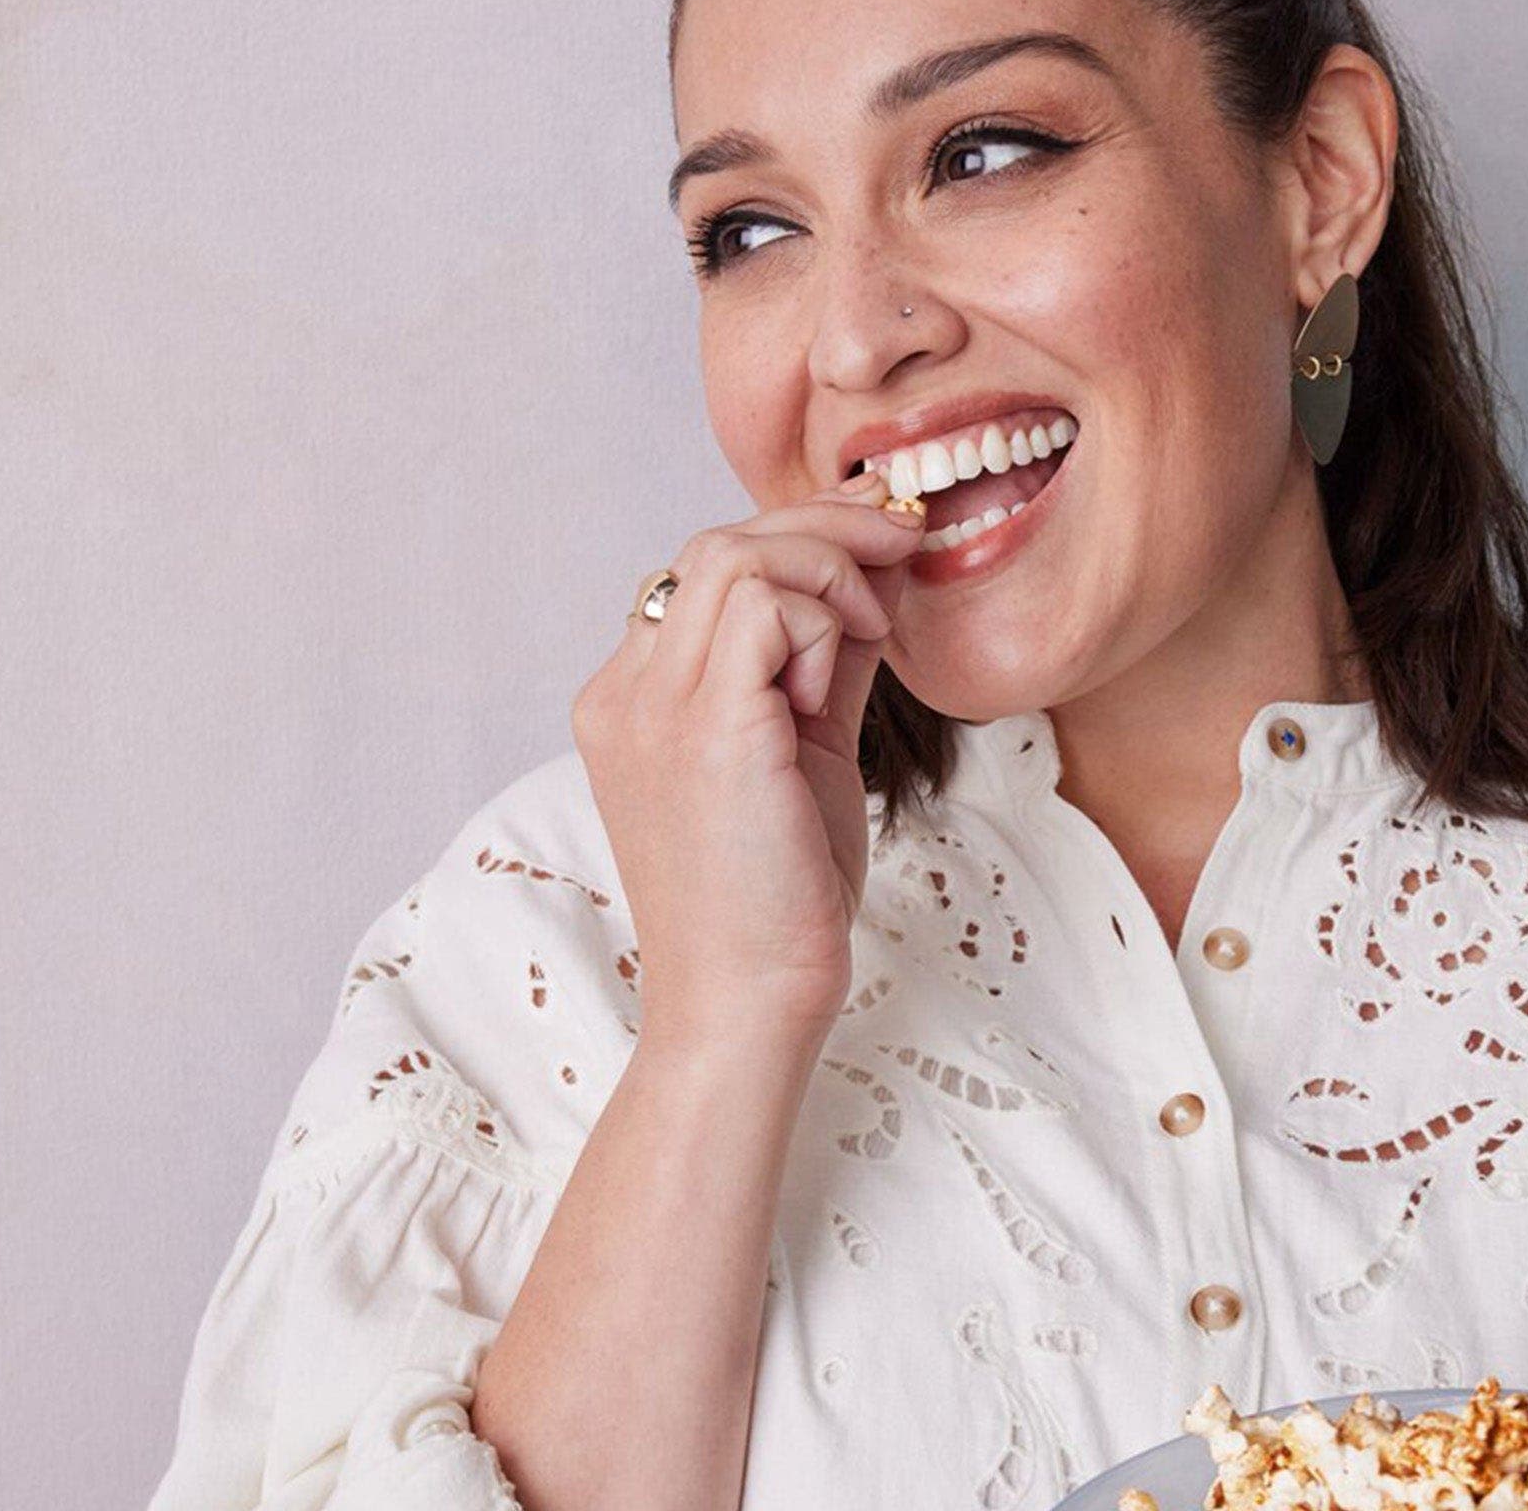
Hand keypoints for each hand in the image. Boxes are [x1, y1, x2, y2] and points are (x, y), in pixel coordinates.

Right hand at [571, 470, 924, 1052]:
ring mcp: (650, 705)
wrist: (750, 1002)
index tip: (880, 545)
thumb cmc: (778, 897)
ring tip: (872, 629)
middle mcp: (624, 690)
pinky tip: (847, 668)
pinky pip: (762, 603)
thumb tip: (878, 572)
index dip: (799, 541)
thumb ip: (826, 658)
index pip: (705, 570)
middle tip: (903, 538)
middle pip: (715, 543)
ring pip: (733, 553)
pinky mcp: (701, 727)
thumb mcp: (807, 750)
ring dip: (827, 569)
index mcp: (632, 698)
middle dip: (824, 526)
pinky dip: (822, 615)